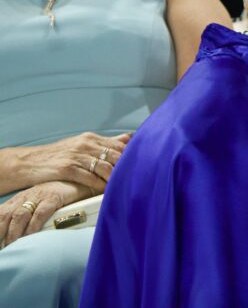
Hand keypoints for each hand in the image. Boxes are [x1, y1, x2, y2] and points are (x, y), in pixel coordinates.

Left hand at [0, 181, 92, 246]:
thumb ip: (24, 216)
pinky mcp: (54, 197)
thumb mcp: (36, 203)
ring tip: (12, 245)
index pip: (0, 214)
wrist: (78, 181)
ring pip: (20, 215)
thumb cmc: (57, 196)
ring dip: (14, 232)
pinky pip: (40, 212)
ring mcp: (39, 196)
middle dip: (0, 232)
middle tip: (3, 247)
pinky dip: (34, 225)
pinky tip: (31, 234)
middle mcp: (25, 197)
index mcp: (18, 200)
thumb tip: (13, 235)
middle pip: (5, 216)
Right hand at [13, 132, 129, 191]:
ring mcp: (76, 156)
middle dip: (126, 169)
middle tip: (134, 179)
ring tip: (122, 187)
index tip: (139, 167)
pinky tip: (105, 191)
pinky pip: (89, 178)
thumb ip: (104, 143)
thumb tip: (128, 138)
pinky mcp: (67, 169)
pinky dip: (100, 185)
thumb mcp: (80, 144)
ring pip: (105, 167)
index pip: (119, 146)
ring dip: (115, 179)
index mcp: (90, 138)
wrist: (27, 162)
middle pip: (115, 156)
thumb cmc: (57, 156)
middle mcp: (85, 145)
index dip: (130, 157)